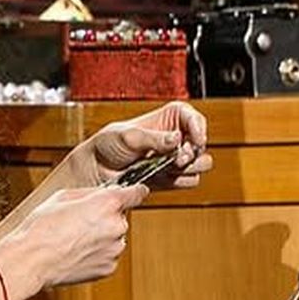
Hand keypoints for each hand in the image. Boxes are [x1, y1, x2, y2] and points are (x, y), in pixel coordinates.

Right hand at [0, 181, 142, 296]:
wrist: (32, 260)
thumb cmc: (42, 228)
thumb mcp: (63, 196)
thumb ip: (90, 193)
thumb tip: (102, 194)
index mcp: (107, 204)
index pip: (136, 193)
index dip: (134, 192)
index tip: (135, 193)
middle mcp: (116, 226)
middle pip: (119, 216)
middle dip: (104, 217)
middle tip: (79, 221)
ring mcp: (114, 249)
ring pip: (113, 237)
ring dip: (100, 236)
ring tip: (73, 239)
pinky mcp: (108, 267)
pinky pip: (107, 255)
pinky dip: (96, 253)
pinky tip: (76, 252)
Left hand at [83, 98, 210, 189]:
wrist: (97, 170)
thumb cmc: (108, 145)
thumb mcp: (128, 137)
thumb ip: (153, 139)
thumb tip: (175, 139)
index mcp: (168, 118)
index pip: (194, 118)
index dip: (199, 128)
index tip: (196, 140)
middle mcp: (175, 137)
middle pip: (201, 144)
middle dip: (192, 153)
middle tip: (176, 159)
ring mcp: (175, 158)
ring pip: (201, 164)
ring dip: (188, 168)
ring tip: (167, 167)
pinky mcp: (173, 177)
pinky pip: (190, 181)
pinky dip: (179, 181)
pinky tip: (162, 177)